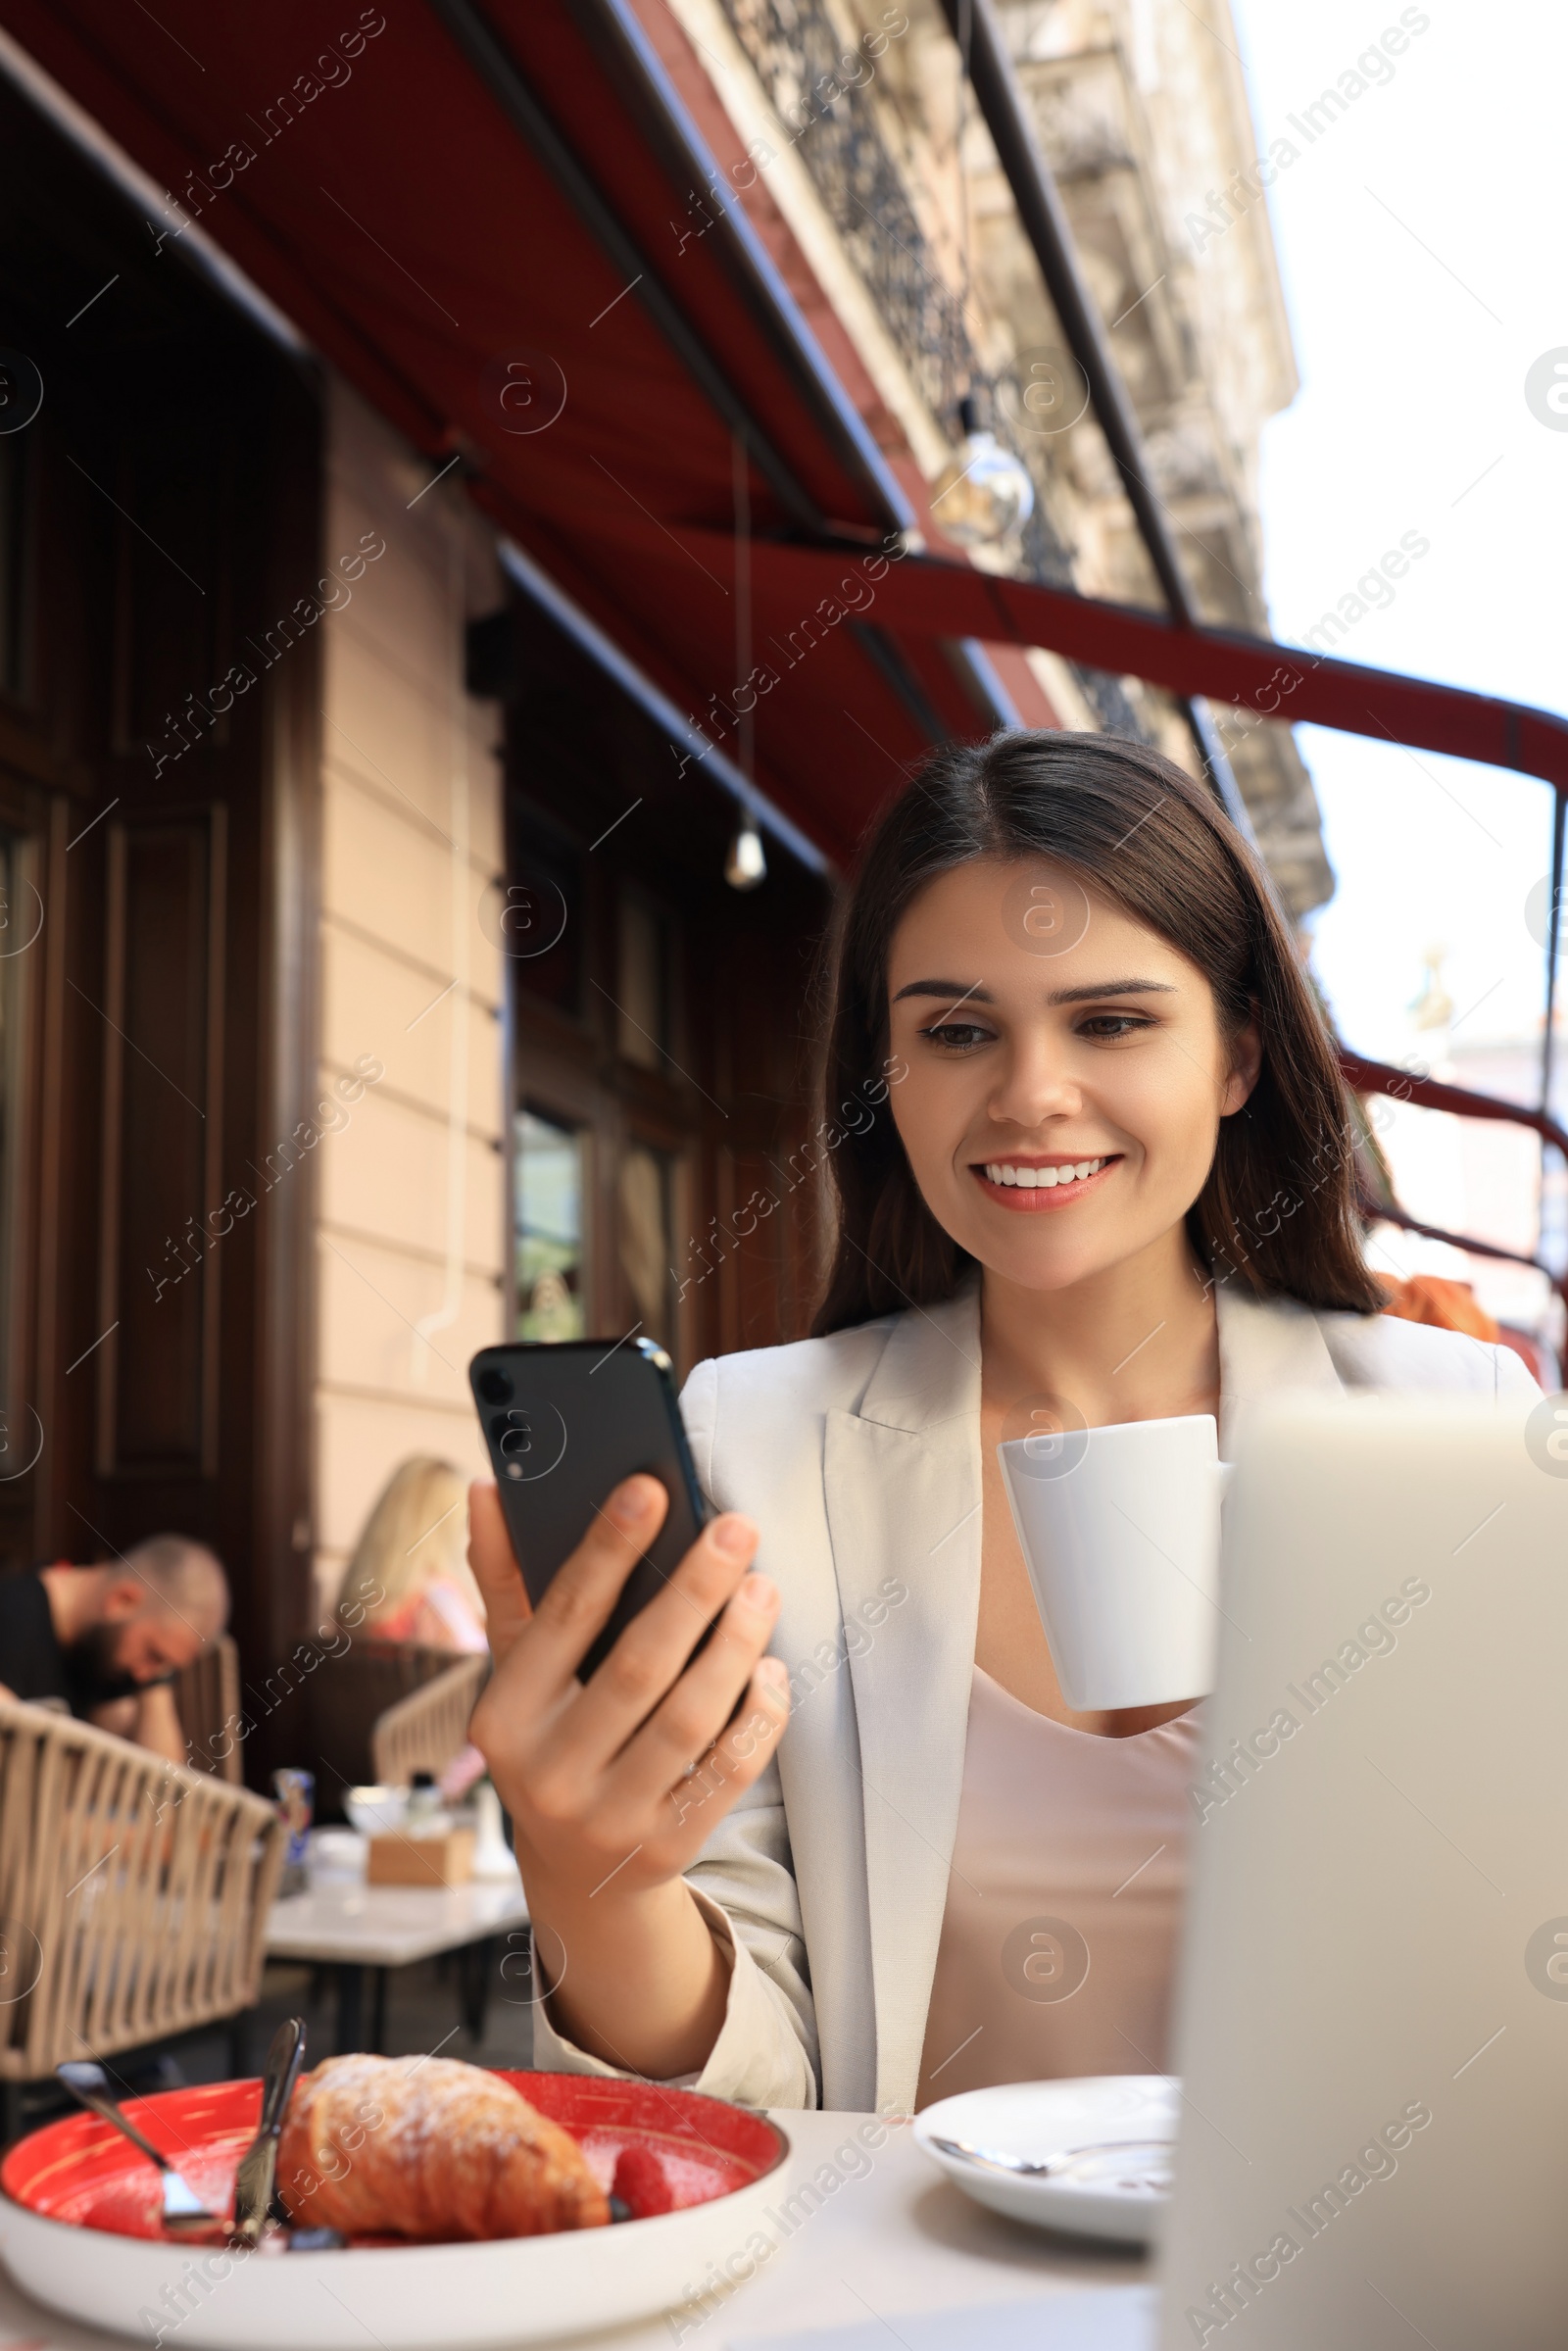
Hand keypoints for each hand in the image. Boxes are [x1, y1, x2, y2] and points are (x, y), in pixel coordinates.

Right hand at [466, 1475, 789, 1908]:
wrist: (578, 1873)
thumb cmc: (550, 1738)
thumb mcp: (517, 1671)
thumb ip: (505, 1580)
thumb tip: (487, 1489)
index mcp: (503, 1718)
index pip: (562, 1618)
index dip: (608, 1550)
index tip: (649, 1489)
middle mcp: (550, 1774)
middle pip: (638, 1665)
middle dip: (694, 1589)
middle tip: (736, 1529)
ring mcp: (610, 1817)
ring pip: (690, 1717)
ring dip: (736, 1644)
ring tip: (763, 1587)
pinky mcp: (668, 1846)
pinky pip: (729, 1770)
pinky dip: (759, 1713)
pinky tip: (772, 1667)